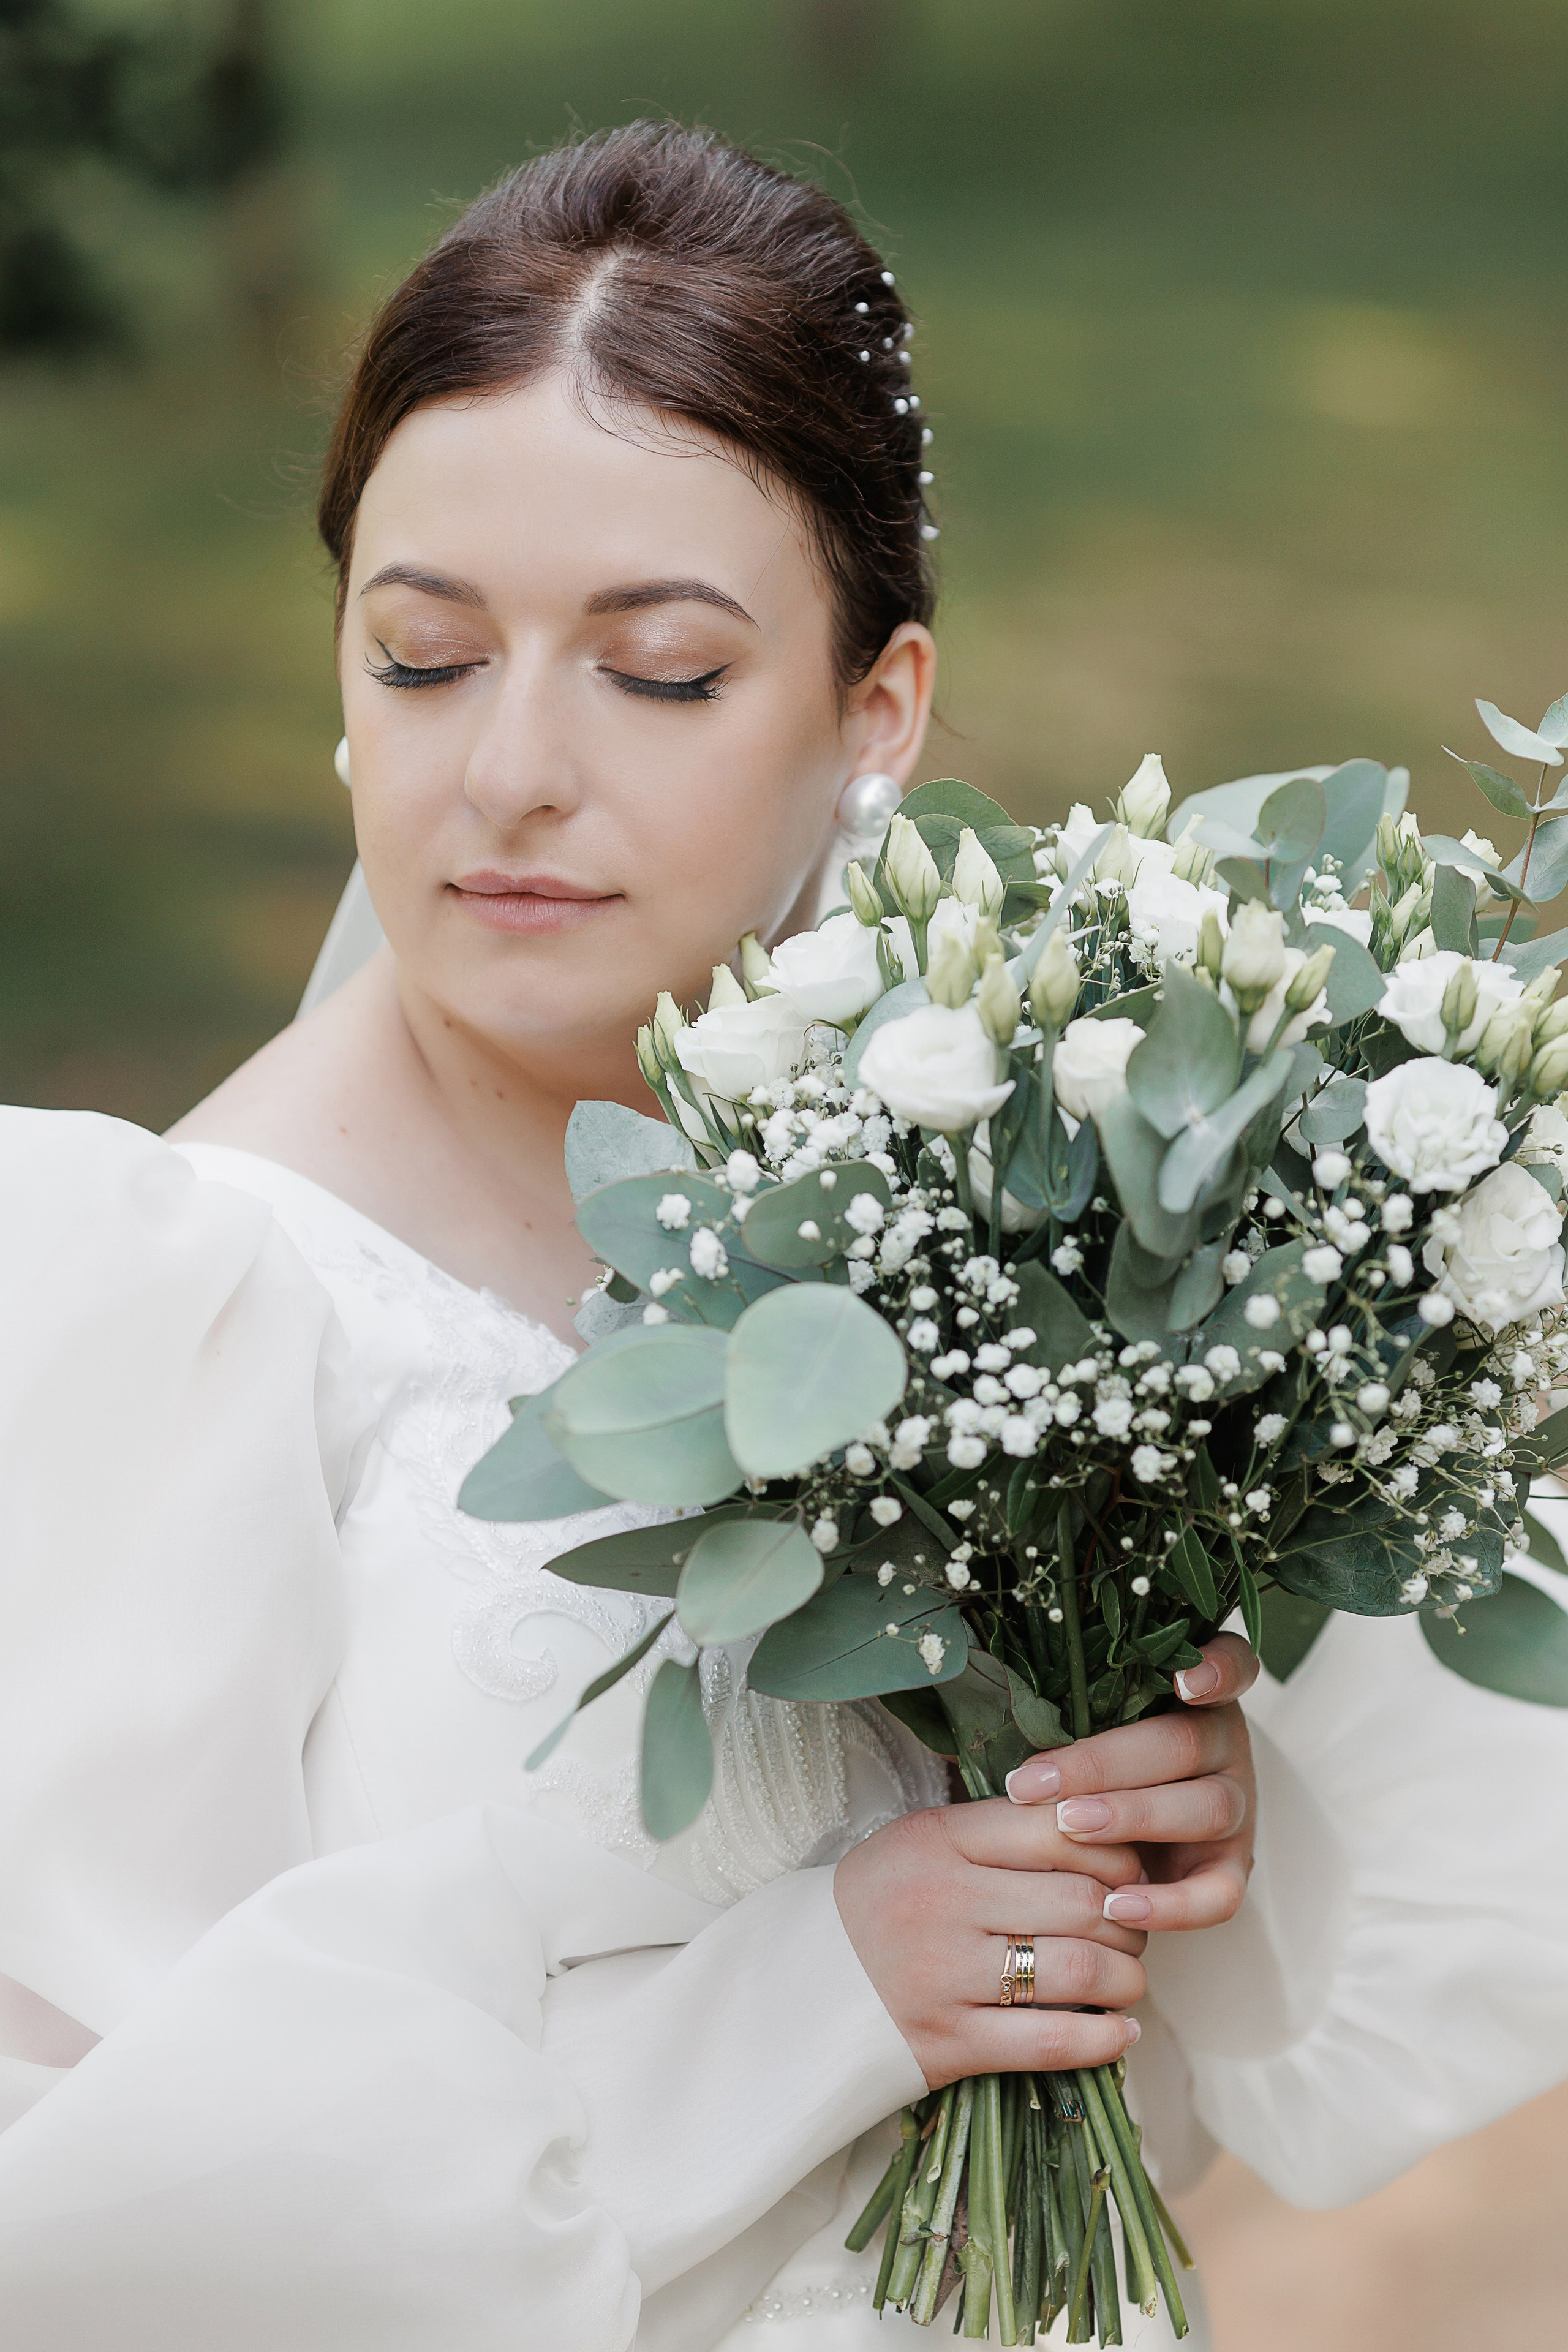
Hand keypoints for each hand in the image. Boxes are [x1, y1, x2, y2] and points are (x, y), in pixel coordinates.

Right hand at [834, 1793, 1146, 2089]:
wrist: (796, 1987)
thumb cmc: (879, 1905)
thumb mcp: (922, 1843)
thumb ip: (999, 1831)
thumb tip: (1099, 1829)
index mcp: (938, 1839)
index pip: (1058, 1828)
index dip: (1113, 1849)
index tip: (1125, 1869)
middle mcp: (943, 1900)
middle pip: (1083, 1899)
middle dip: (1129, 1917)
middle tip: (1133, 1927)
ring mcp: (945, 1975)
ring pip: (1080, 1969)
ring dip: (1126, 1976)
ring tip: (1127, 1977)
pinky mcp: (949, 2043)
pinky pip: (1051, 2041)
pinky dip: (1104, 2038)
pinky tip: (1120, 2030)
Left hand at [1003, 1633, 1258, 1933]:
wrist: (1116, 1833)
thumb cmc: (1088, 1761)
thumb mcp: (1082, 1724)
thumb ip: (1067, 1708)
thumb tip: (997, 1706)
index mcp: (1196, 1697)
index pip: (1231, 1666)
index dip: (1216, 1669)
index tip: (1182, 1679)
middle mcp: (1224, 1747)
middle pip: (1185, 1744)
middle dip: (1105, 1764)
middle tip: (1039, 1782)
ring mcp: (1236, 1808)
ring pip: (1206, 1809)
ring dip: (1133, 1817)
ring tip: (1070, 1827)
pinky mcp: (1232, 1869)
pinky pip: (1218, 1894)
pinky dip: (1172, 1904)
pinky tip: (1118, 1905)